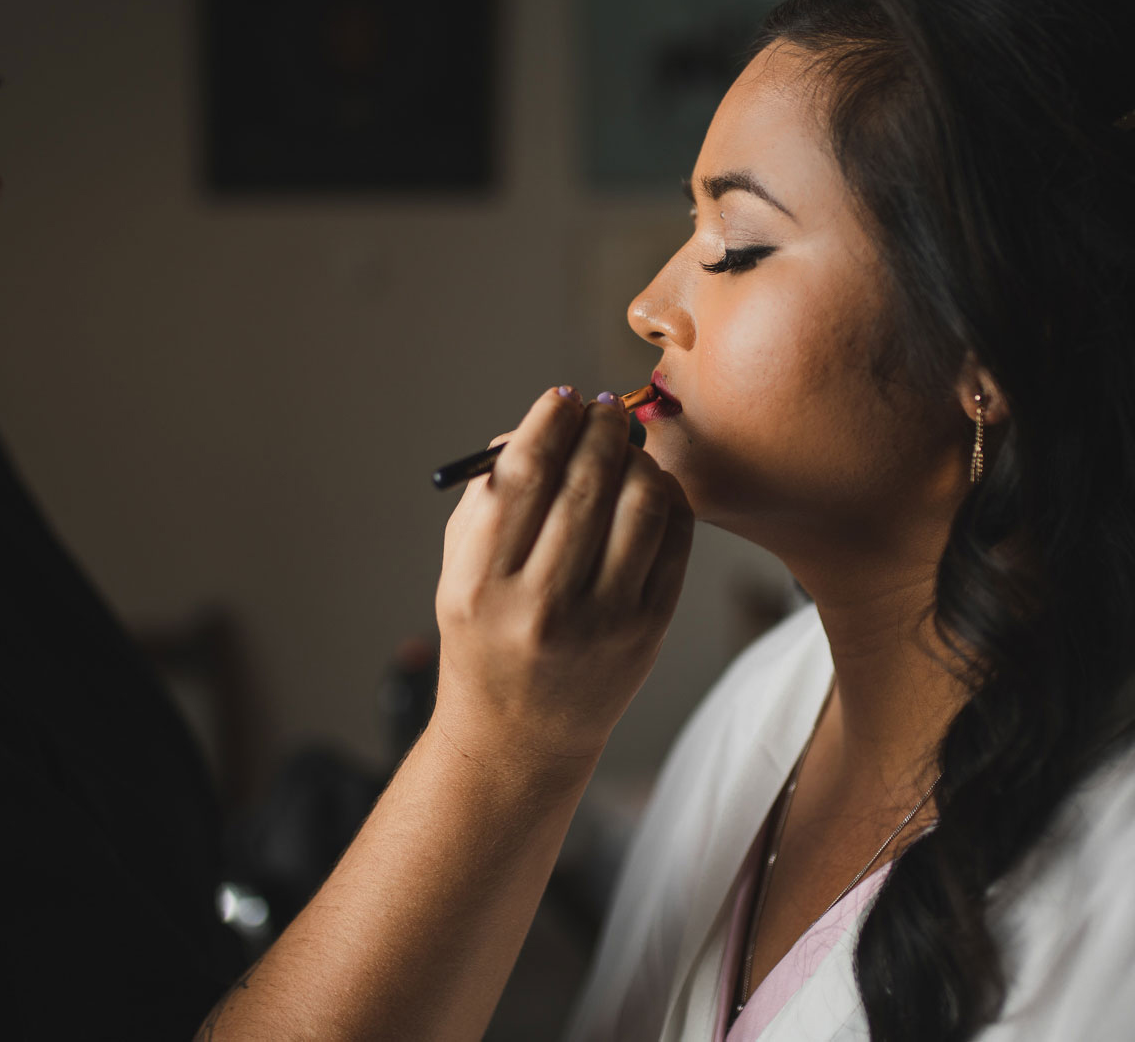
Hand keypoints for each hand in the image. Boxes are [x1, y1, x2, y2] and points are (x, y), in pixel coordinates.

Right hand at [431, 387, 692, 781]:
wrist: (519, 735)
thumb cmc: (487, 634)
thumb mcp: (460, 571)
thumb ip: (488, 495)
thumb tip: (539, 422)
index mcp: (479, 584)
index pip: (523, 477)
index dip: (549, 423)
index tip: (562, 399)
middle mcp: (539, 606)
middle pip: (586, 483)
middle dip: (601, 429)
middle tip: (604, 408)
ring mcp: (602, 623)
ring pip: (641, 504)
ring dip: (639, 459)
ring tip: (626, 449)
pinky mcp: (648, 633)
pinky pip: (674, 540)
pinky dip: (668, 498)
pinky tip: (650, 488)